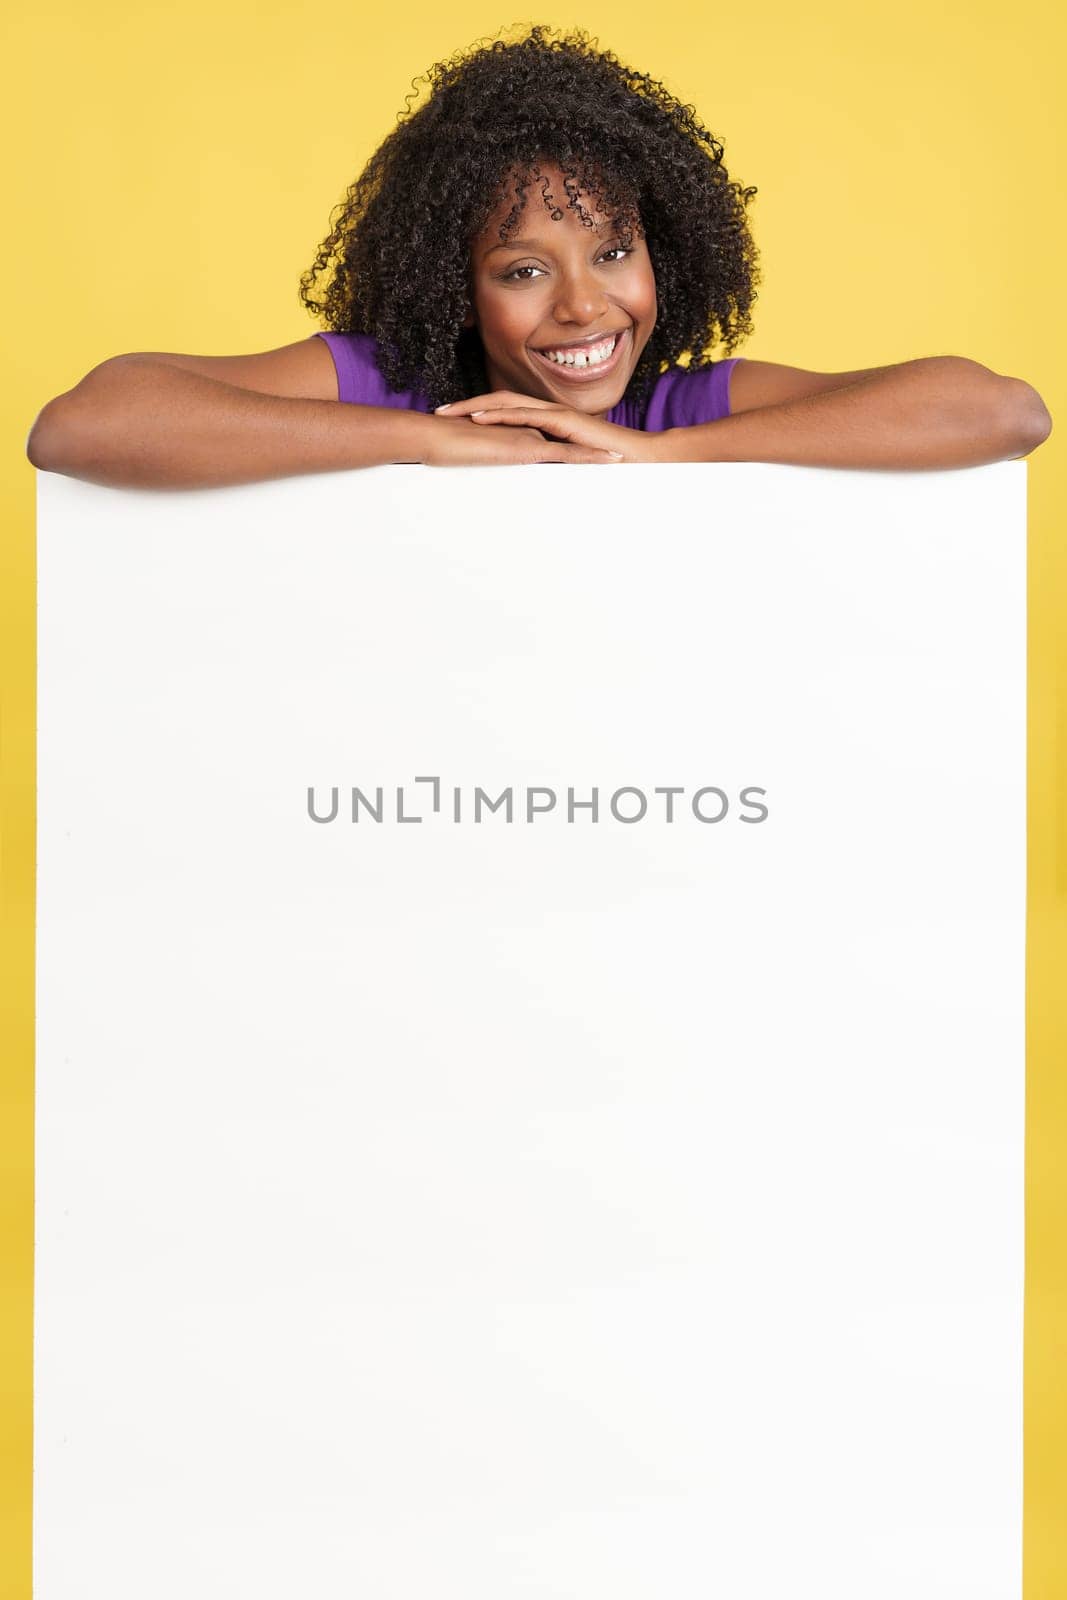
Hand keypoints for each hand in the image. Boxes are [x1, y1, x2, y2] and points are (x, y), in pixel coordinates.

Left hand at [434, 391, 661, 462]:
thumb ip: (548, 466)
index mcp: (546, 422)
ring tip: (448, 412)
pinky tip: (477, 417)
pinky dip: (499, 413)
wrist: (638, 459)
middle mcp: (546, 412)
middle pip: (497, 402)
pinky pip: (524, 414)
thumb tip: (528, 478)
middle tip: (438, 412)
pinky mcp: (561, 422)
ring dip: (474, 406)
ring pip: (505, 403)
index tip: (452, 423)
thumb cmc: (606, 467)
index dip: (478, 415)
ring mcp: (553, 414)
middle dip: (465, 405)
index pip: (505, 413)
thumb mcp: (566, 467)